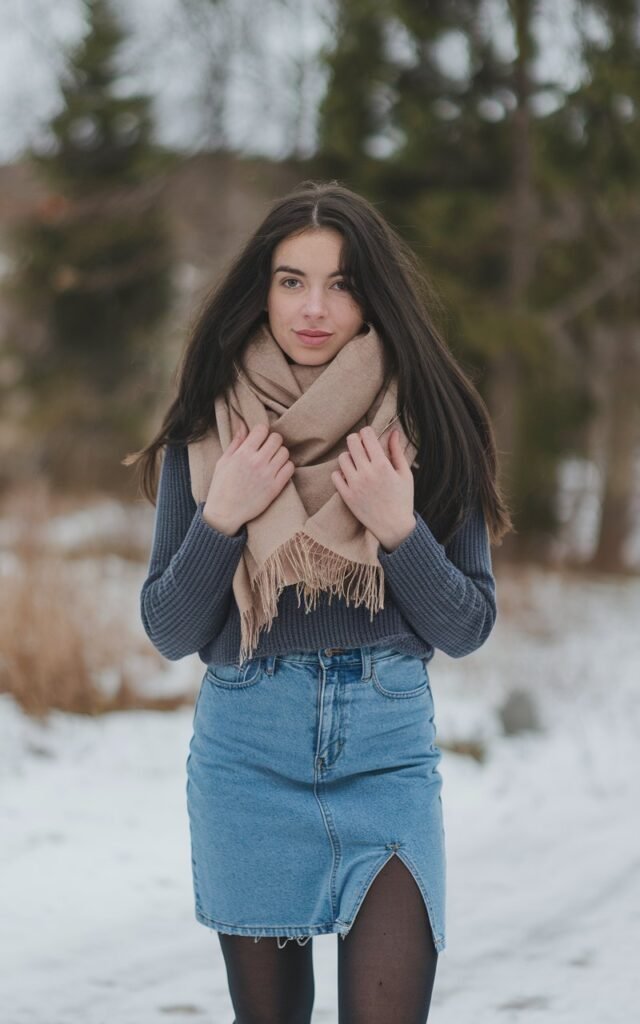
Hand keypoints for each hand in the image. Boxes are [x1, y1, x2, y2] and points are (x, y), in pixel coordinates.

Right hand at [203, 421, 294, 534]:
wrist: (225, 514)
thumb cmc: (221, 487)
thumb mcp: (223, 462)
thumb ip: (236, 442)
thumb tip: (242, 424)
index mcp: (243, 453)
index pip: (262, 429)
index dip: (261, 432)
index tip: (259, 439)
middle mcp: (257, 462)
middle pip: (276, 438)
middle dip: (272, 441)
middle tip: (267, 449)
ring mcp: (268, 474)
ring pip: (285, 452)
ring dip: (280, 454)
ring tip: (272, 460)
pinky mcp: (275, 487)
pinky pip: (290, 468)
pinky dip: (286, 466)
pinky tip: (278, 470)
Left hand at [331, 426, 415, 550]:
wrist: (394, 527)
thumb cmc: (402, 500)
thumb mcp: (405, 474)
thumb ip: (397, 451)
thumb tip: (393, 431)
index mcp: (383, 465)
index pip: (367, 435)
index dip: (367, 433)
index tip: (370, 438)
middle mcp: (367, 473)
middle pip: (352, 442)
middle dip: (356, 440)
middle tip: (361, 447)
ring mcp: (354, 485)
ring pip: (342, 458)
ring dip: (349, 457)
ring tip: (357, 463)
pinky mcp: (346, 496)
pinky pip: (335, 476)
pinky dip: (341, 473)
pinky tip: (350, 476)